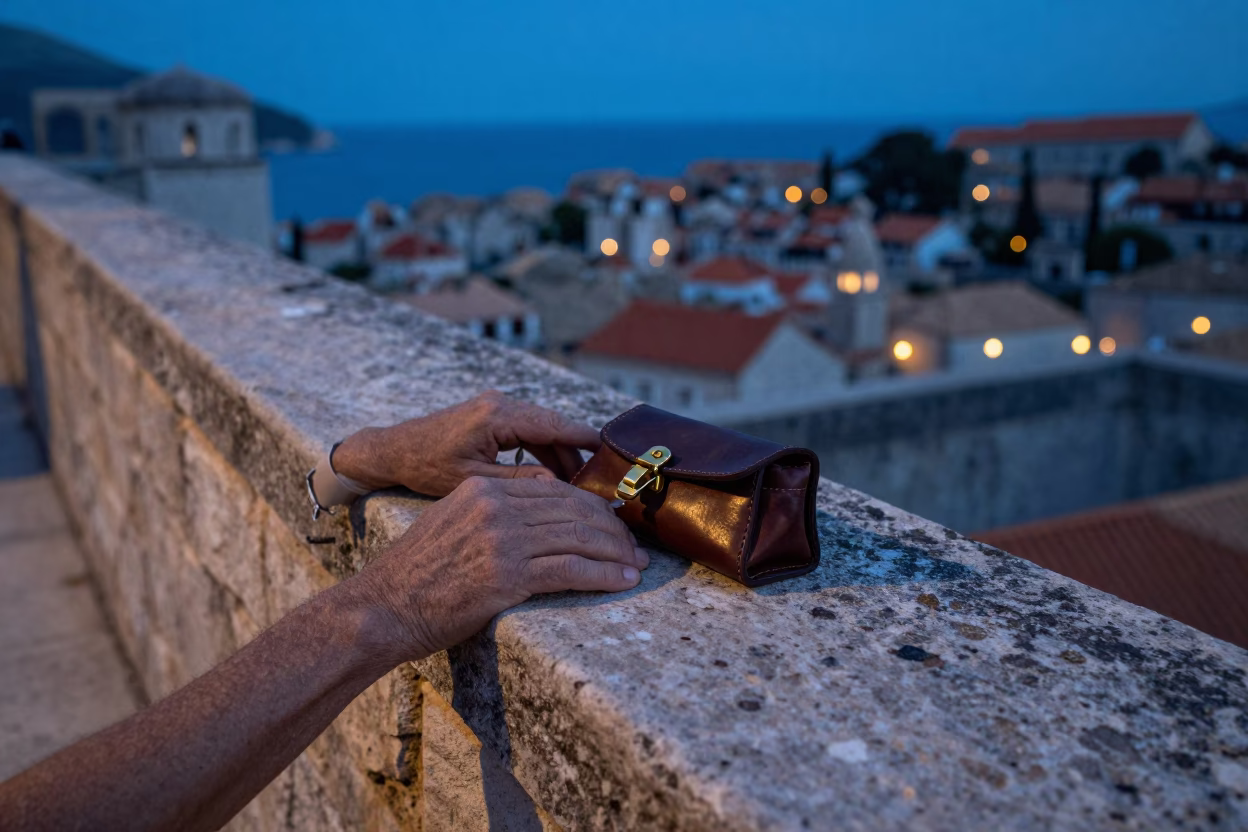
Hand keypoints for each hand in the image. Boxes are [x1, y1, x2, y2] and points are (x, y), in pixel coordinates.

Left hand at [331, 391, 599, 496]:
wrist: (392, 450)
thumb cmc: (425, 467)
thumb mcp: (474, 482)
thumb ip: (518, 482)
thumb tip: (559, 487)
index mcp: (496, 416)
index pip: (553, 425)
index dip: (584, 439)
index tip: (610, 453)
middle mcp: (500, 404)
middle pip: (552, 426)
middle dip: (575, 453)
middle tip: (597, 481)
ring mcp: (496, 407)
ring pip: (541, 429)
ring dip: (559, 455)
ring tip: (579, 485)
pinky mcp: (491, 415)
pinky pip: (527, 431)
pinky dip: (541, 451)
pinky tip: (553, 475)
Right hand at [353, 476, 646, 661]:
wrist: (382, 608)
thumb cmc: (416, 576)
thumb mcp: (451, 523)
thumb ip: (492, 513)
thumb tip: (538, 521)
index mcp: (483, 488)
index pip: (555, 490)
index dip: (592, 507)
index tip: (613, 524)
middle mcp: (495, 505)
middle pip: (573, 509)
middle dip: (611, 529)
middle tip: (634, 547)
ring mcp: (501, 539)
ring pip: (578, 537)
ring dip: (615, 553)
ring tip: (636, 566)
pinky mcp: (506, 575)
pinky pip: (570, 569)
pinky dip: (603, 575)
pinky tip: (622, 581)